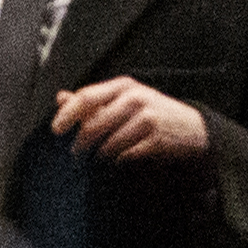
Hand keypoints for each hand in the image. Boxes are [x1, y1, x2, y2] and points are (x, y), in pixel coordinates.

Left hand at [48, 76, 209, 162]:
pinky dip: (117, 160)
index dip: (68, 115)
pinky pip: (125, 155)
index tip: (55, 130)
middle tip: (75, 154)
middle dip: (80, 143)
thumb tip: (60, 98)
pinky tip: (119, 160)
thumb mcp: (125, 98)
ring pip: (108, 143)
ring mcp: (147, 118)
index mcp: (123, 86)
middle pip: (94, 124)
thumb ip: (93, 100)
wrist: (192, 127)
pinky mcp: (156, 139)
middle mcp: (135, 98)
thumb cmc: (153, 112)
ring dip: (99, 155)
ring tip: (99, 158)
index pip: (86, 98)